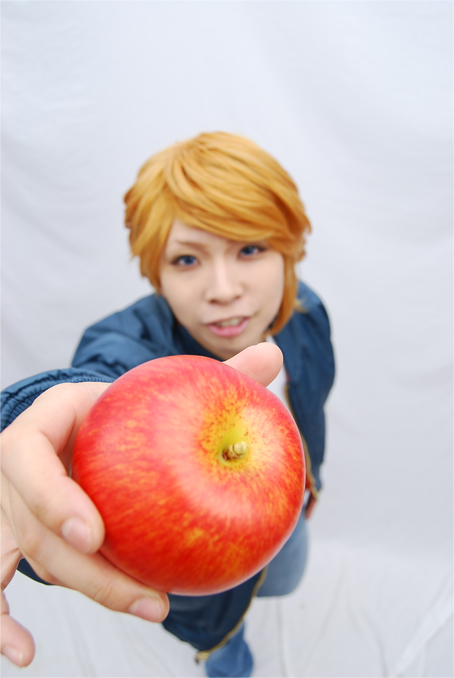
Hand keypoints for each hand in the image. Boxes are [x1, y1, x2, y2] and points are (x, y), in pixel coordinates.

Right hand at [1, 342, 282, 666]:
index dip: (51, 493)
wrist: (89, 436)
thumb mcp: (161, 393)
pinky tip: (24, 654)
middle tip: (143, 593)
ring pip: (22, 558)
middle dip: (81, 567)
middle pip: (30, 523)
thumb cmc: (126, 415)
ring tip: (145, 607)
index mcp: (46, 423)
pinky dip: (0, 623)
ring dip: (80, 592)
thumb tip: (273, 351)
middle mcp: (17, 467)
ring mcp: (9, 507)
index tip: (95, 530)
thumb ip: (214, 377)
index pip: (27, 454)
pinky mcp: (12, 539)